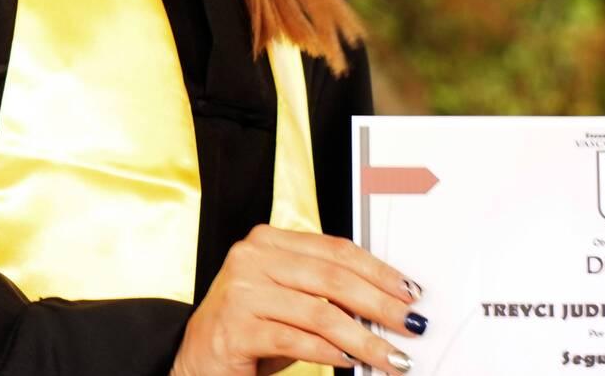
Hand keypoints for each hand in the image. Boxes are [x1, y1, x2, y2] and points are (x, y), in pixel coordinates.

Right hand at [171, 225, 425, 375]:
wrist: (196, 362)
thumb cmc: (246, 330)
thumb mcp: (288, 301)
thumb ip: (326, 293)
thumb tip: (385, 303)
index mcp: (267, 242)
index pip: (335, 249)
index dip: (378, 270)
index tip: (408, 291)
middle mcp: (251, 259)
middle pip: (332, 277)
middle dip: (380, 304)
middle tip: (409, 323)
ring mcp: (240, 292)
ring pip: (319, 312)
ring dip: (363, 338)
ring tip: (389, 355)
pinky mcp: (235, 329)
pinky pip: (296, 340)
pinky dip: (329, 352)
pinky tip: (351, 361)